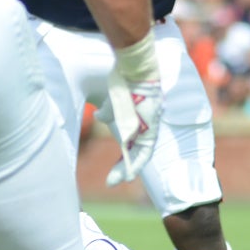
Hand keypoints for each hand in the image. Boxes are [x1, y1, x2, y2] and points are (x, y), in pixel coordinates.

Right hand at [104, 70, 161, 185]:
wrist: (137, 67)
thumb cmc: (126, 82)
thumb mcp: (115, 101)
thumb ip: (109, 112)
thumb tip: (100, 117)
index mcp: (141, 121)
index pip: (134, 142)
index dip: (126, 156)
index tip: (116, 169)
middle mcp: (147, 125)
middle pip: (138, 150)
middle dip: (125, 167)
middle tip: (113, 181)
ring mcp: (149, 125)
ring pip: (140, 152)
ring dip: (129, 167)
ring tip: (119, 180)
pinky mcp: (147, 125)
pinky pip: (142, 148)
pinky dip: (135, 162)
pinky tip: (129, 173)